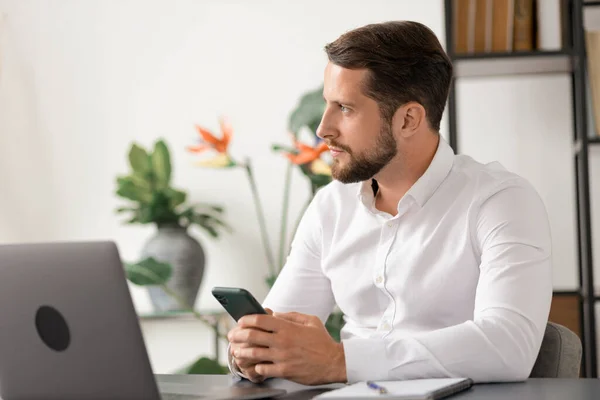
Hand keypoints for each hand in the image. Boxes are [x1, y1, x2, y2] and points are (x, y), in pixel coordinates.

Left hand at [228, 311, 346, 385]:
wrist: (334, 362)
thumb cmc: (322, 341)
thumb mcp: (310, 321)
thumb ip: (290, 316)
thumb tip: (273, 314)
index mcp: (288, 327)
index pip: (260, 319)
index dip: (246, 319)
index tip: (241, 321)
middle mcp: (282, 341)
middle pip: (252, 336)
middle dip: (238, 335)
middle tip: (232, 336)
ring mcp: (282, 357)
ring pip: (254, 353)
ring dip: (242, 352)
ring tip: (237, 351)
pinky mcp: (284, 371)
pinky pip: (262, 369)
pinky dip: (255, 367)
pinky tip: (253, 365)